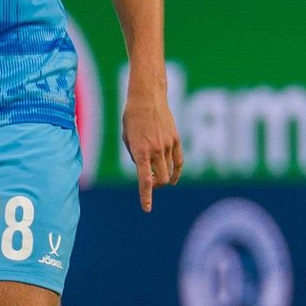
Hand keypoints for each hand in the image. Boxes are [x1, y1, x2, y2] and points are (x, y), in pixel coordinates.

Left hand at [122, 90, 182, 212]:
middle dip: (154, 186)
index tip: (147, 208)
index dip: (146, 197)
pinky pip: (179, 162)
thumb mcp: (127, 138)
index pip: (145, 181)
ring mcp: (168, 145)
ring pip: (169, 172)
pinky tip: (172, 179)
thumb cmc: (132, 117)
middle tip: (148, 183)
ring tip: (154, 175)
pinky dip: (176, 173)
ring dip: (162, 178)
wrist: (147, 97)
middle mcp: (156, 150)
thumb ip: (135, 155)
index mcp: (140, 151)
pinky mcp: (176, 140)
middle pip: (160, 180)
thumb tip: (145, 169)